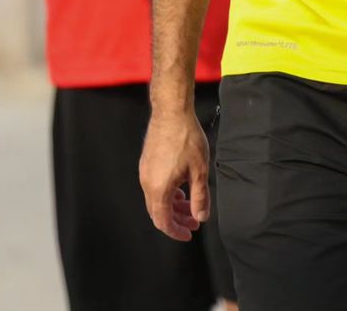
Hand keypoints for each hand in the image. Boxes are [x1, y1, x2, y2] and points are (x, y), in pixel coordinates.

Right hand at [140, 109, 209, 241]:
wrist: (171, 112)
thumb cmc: (186, 138)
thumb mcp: (199, 170)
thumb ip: (200, 197)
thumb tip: (201, 217)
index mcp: (159, 189)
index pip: (163, 222)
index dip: (176, 232)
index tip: (189, 234)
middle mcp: (147, 183)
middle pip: (158, 212)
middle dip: (177, 220)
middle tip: (194, 221)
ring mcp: (145, 172)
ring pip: (156, 199)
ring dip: (173, 206)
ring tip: (190, 204)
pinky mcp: (146, 162)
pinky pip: (154, 186)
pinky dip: (167, 193)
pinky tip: (181, 187)